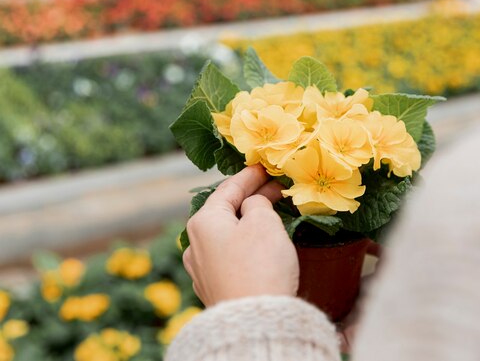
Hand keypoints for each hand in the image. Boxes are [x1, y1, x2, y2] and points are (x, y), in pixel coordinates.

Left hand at [182, 165, 298, 306]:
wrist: (254, 322)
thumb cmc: (260, 265)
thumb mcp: (263, 222)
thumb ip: (257, 203)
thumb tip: (251, 206)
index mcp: (203, 221)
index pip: (229, 188)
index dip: (250, 175)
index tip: (264, 166)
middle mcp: (195, 243)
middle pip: (225, 211)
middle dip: (250, 199)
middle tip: (275, 189)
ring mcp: (201, 268)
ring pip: (226, 234)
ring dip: (247, 222)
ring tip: (269, 215)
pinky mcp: (213, 287)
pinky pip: (228, 255)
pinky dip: (244, 243)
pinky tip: (258, 245)